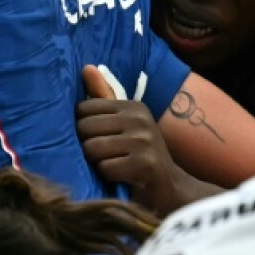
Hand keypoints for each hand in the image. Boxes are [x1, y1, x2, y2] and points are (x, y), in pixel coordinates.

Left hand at [77, 65, 194, 214]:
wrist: (171, 188)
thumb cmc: (141, 155)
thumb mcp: (127, 123)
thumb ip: (105, 97)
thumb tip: (86, 67)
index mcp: (134, 106)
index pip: (83, 109)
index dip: (84, 128)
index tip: (100, 138)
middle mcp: (140, 119)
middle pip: (84, 128)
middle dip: (87, 146)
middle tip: (106, 155)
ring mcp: (144, 141)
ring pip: (91, 149)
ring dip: (97, 163)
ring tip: (113, 165)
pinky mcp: (144, 164)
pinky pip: (104, 168)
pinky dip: (108, 177)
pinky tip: (122, 178)